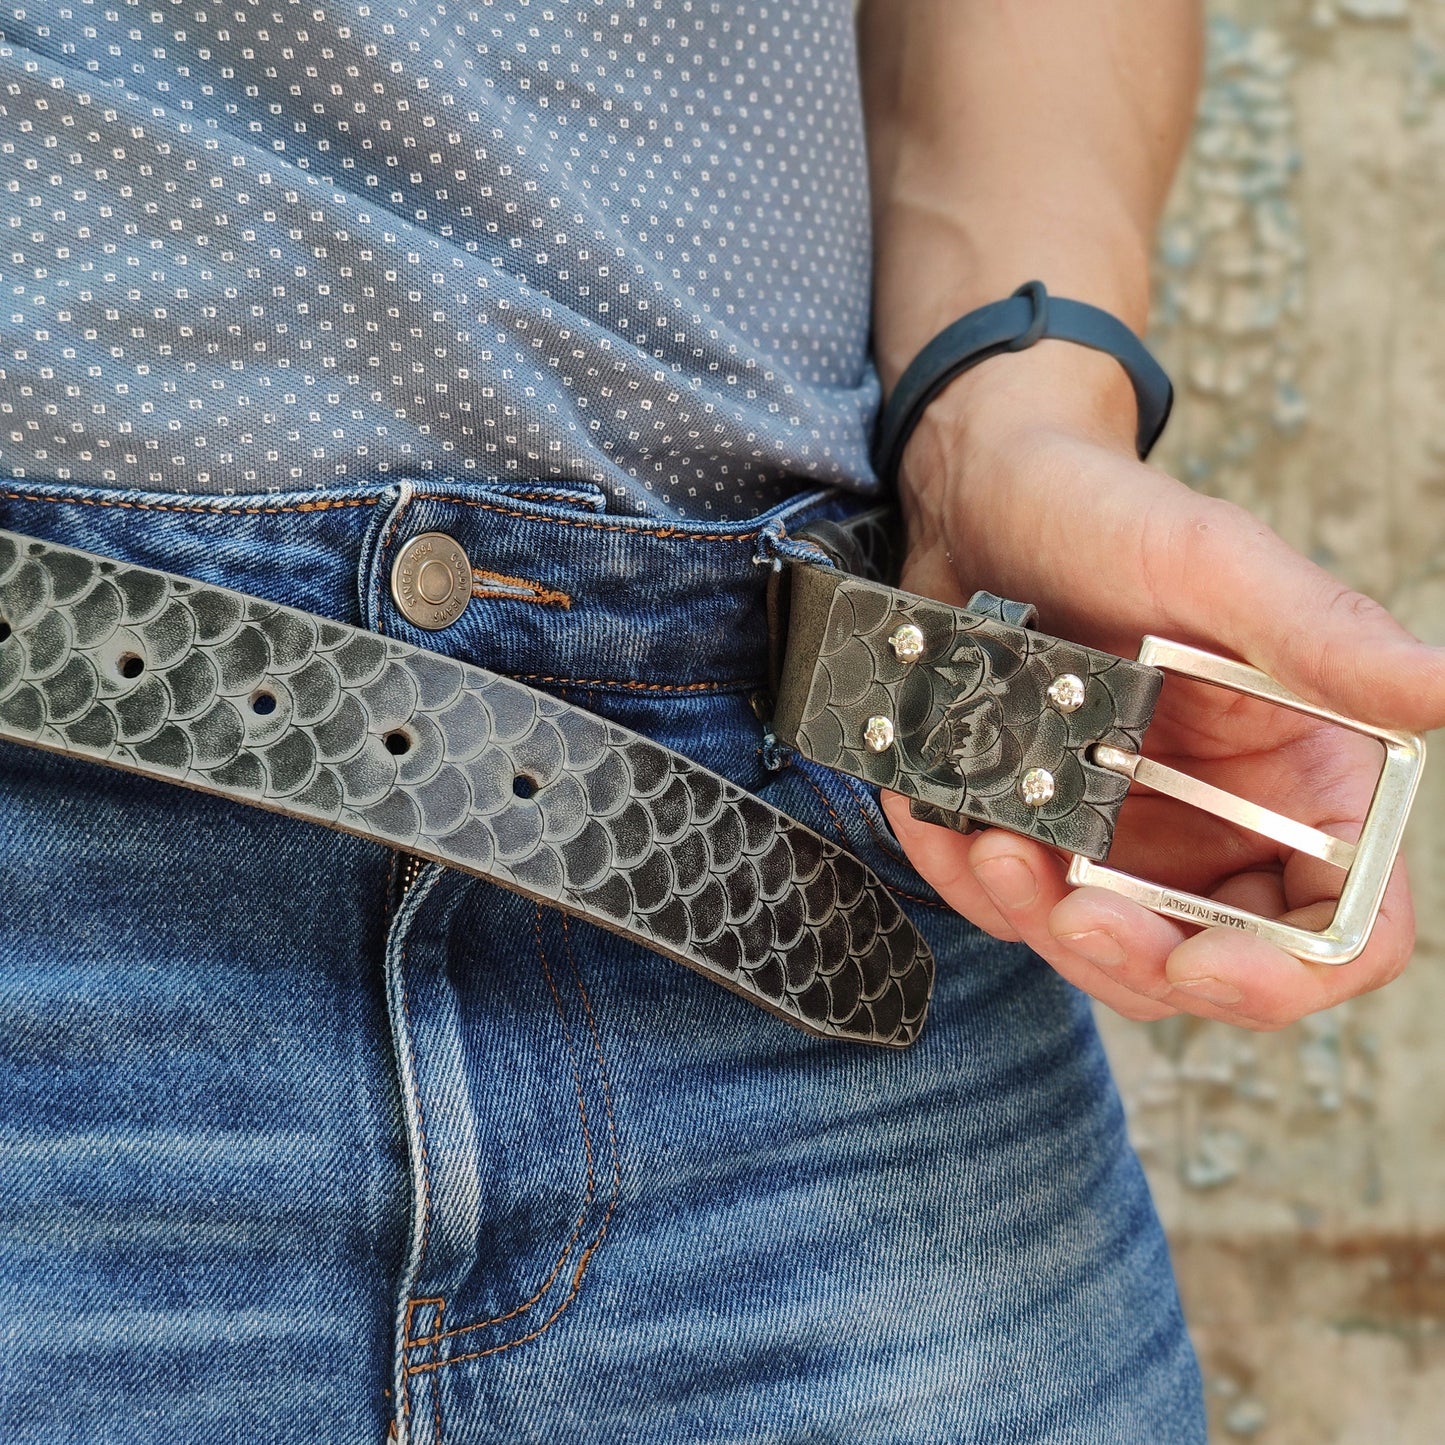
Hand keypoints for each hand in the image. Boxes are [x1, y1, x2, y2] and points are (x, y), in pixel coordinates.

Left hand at [882, 344, 1444, 1029]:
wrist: (985, 502)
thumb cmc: (1108, 517)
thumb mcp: (1211, 563)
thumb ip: (1320, 636)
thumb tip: (1442, 687)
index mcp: (1308, 773)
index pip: (1344, 925)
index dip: (1285, 972)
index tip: (1199, 966)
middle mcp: (1230, 823)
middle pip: (1211, 961)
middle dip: (1135, 958)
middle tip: (1064, 908)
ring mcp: (1132, 836)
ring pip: (1106, 949)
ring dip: (1042, 923)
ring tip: (993, 846)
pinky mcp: (1049, 832)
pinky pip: (1016, 901)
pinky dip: (976, 882)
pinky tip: (946, 822)